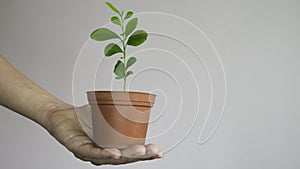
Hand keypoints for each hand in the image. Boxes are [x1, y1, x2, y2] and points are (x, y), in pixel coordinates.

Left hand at [46, 107, 162, 164]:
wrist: (61, 115)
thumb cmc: (84, 118)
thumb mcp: (107, 115)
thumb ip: (121, 112)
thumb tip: (140, 101)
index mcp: (111, 148)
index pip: (130, 154)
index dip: (146, 155)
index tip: (159, 152)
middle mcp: (102, 155)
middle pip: (124, 159)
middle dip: (141, 156)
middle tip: (153, 151)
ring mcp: (90, 154)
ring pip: (112, 158)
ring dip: (127, 155)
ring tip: (140, 151)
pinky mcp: (78, 149)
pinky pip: (93, 152)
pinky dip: (105, 153)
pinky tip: (115, 153)